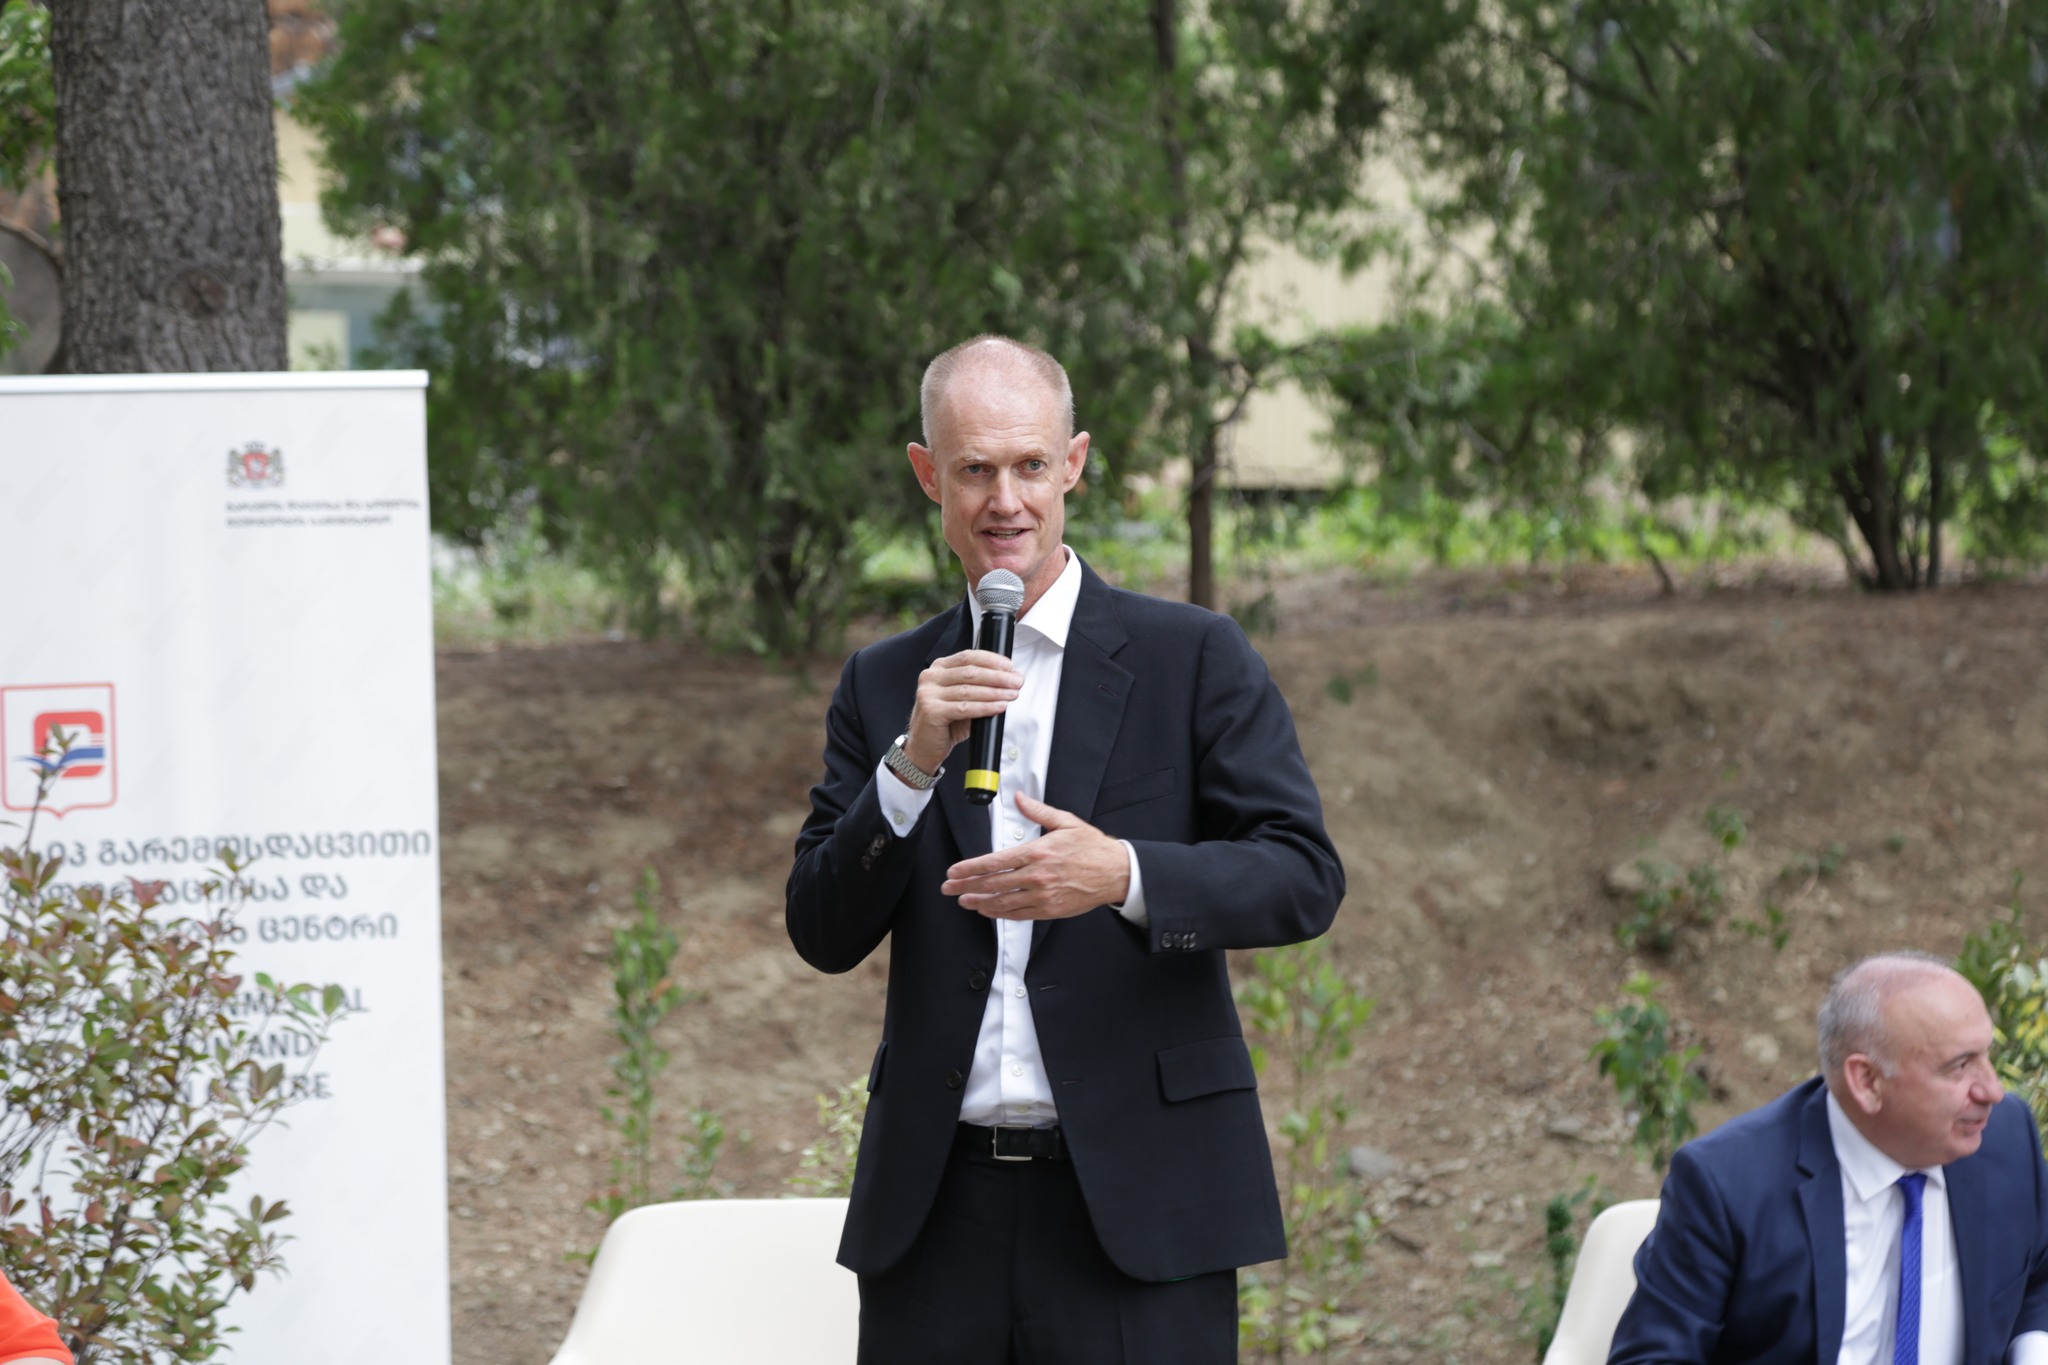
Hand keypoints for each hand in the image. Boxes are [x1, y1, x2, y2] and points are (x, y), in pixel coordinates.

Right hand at [899, 649, 1019, 779]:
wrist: (925, 746)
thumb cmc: (946, 723)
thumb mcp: (963, 699)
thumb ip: (980, 687)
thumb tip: (1009, 680)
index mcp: (939, 668)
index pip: (968, 657)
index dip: (991, 660)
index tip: (1010, 667)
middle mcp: (931, 677)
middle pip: (970, 672)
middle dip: (998, 676)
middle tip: (1016, 681)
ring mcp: (928, 693)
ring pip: (968, 690)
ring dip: (995, 692)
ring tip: (1011, 694)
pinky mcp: (931, 711)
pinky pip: (964, 708)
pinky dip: (985, 707)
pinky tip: (999, 707)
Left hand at [941, 793, 1130, 919]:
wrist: (1116, 872)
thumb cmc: (1092, 847)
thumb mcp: (1066, 822)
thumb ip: (1038, 811)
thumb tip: (1020, 798)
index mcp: (1037, 852)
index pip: (994, 862)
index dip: (970, 868)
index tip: (954, 871)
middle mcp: (1036, 876)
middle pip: (992, 883)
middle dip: (966, 886)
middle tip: (948, 888)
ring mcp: (1042, 895)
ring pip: (1002, 902)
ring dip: (979, 902)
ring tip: (963, 901)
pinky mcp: (1049, 909)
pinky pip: (1018, 914)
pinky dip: (1000, 914)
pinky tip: (987, 911)